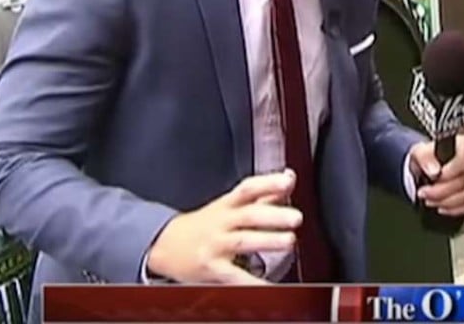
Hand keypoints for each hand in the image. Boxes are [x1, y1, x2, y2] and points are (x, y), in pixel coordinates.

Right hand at [145, 170, 301, 283]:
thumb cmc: (206, 225)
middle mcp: (222, 222)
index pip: (248, 189)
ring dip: (267, 241)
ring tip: (289, 242)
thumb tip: (290, 178)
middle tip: (297, 218)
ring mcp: (216, 245)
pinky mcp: (212, 268)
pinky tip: (270, 285)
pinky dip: (253, 281)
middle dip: (273, 215)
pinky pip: (234, 275)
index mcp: (228, 204)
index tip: (288, 181)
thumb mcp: (229, 205)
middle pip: (248, 215)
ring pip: (242, 241)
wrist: (166, 246)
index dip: (268, 183)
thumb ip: (261, 194)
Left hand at [408, 135, 463, 216]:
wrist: (433, 164)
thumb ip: (425, 158)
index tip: (431, 180)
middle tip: (426, 194)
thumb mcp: (420, 152)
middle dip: (442, 192)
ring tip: (432, 201)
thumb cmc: (430, 156)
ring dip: (448, 202)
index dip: (445, 177)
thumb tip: (434, 170)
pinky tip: (444, 206)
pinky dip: (457, 209)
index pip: (461, 165)